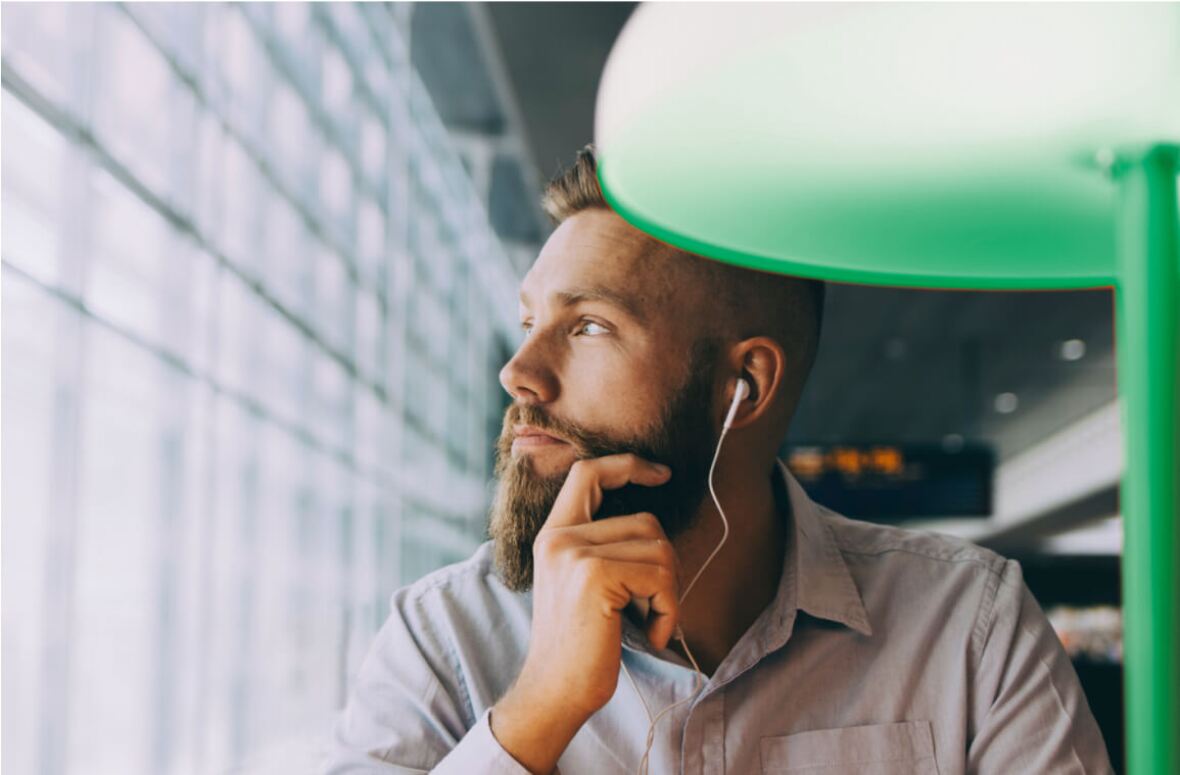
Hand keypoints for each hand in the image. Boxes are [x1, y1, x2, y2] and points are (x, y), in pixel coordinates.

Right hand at [491, 453, 679, 772]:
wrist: (555, 692)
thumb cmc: (582, 646)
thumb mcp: (584, 585)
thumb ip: (604, 548)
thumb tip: (655, 528)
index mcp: (554, 534)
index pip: (588, 473)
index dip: (628, 465)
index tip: (663, 473)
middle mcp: (559, 537)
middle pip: (646, 521)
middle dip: (664, 567)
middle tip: (649, 608)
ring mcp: (574, 553)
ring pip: (660, 548)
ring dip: (668, 593)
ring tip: (646, 623)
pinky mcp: (595, 575)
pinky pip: (660, 576)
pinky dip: (669, 611)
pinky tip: (650, 635)